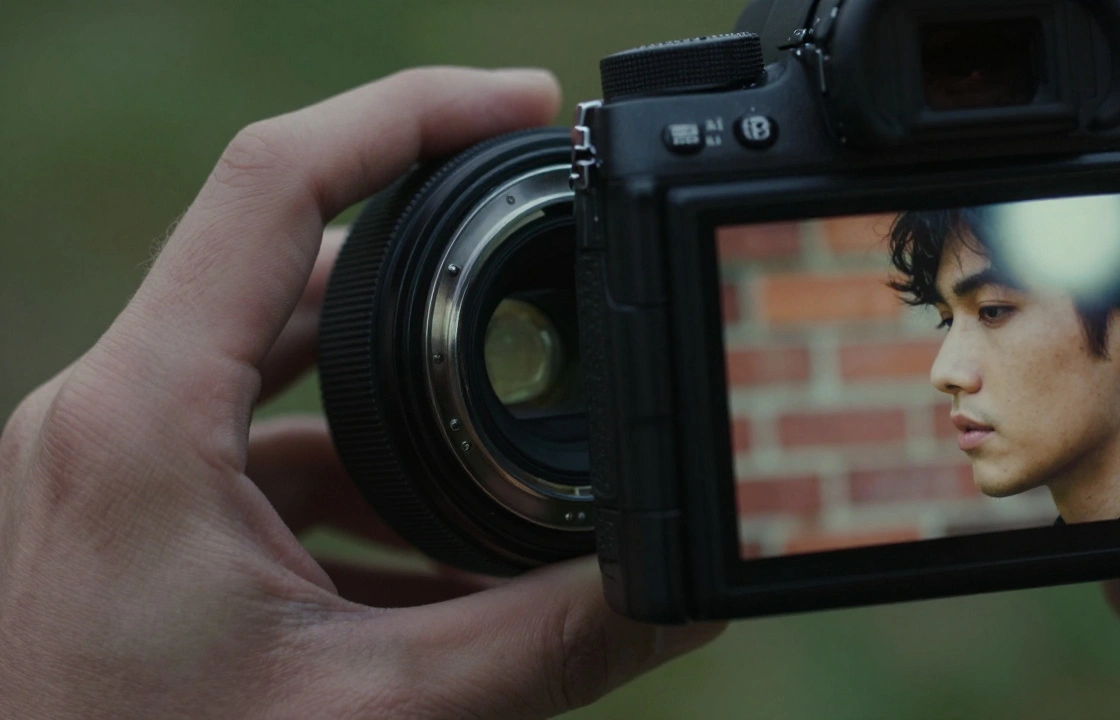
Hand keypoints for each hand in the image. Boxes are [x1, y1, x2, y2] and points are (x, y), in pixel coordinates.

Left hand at [0, 67, 720, 718]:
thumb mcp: (371, 713)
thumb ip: (544, 648)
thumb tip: (679, 592)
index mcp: (147, 420)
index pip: (278, 182)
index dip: (410, 113)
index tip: (518, 103)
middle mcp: (114, 413)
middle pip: (298, 269)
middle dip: (440, 277)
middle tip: (549, 276)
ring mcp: (116, 459)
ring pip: (286, 368)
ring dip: (403, 404)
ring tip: (509, 470)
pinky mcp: (136, 509)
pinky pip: (261, 447)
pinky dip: (356, 476)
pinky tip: (431, 556)